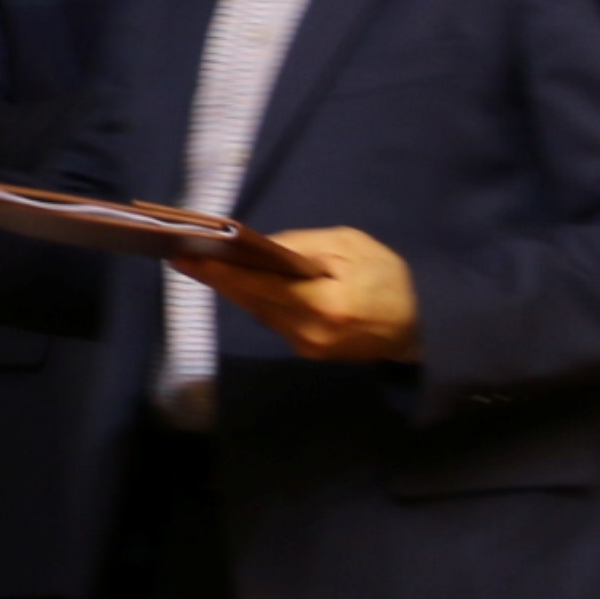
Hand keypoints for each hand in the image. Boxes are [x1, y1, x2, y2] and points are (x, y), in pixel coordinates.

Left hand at [200, 227, 419, 364]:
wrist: (419, 328)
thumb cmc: (388, 279)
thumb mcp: (351, 247)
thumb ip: (303, 248)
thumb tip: (261, 248)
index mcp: (323, 304)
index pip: (261, 286)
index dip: (222, 272)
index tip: (188, 258)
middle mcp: (308, 332)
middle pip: (251, 301)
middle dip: (217, 278)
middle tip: (180, 256)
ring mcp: (306, 346)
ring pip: (258, 311)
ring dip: (231, 289)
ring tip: (200, 264)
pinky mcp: (308, 351)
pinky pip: (273, 319)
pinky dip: (255, 299)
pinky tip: (238, 282)